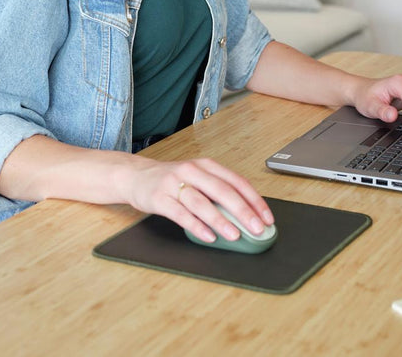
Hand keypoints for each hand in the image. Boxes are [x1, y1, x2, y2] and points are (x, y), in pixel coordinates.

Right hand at [122, 157, 273, 243]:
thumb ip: (218, 192)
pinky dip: (196, 226)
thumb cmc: (172, 180)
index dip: (254, 200)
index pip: (236, 182)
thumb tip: (247, 216)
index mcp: (206, 165)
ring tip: (234, 235)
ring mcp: (174, 183)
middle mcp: (192, 171)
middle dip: (243, 211)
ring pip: (202, 202)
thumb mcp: (197, 178)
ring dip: (221, 220)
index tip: (266, 218)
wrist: (135, 175)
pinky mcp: (159, 198)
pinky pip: (181, 213)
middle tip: (257, 229)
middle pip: (222, 191)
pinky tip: (208, 236)